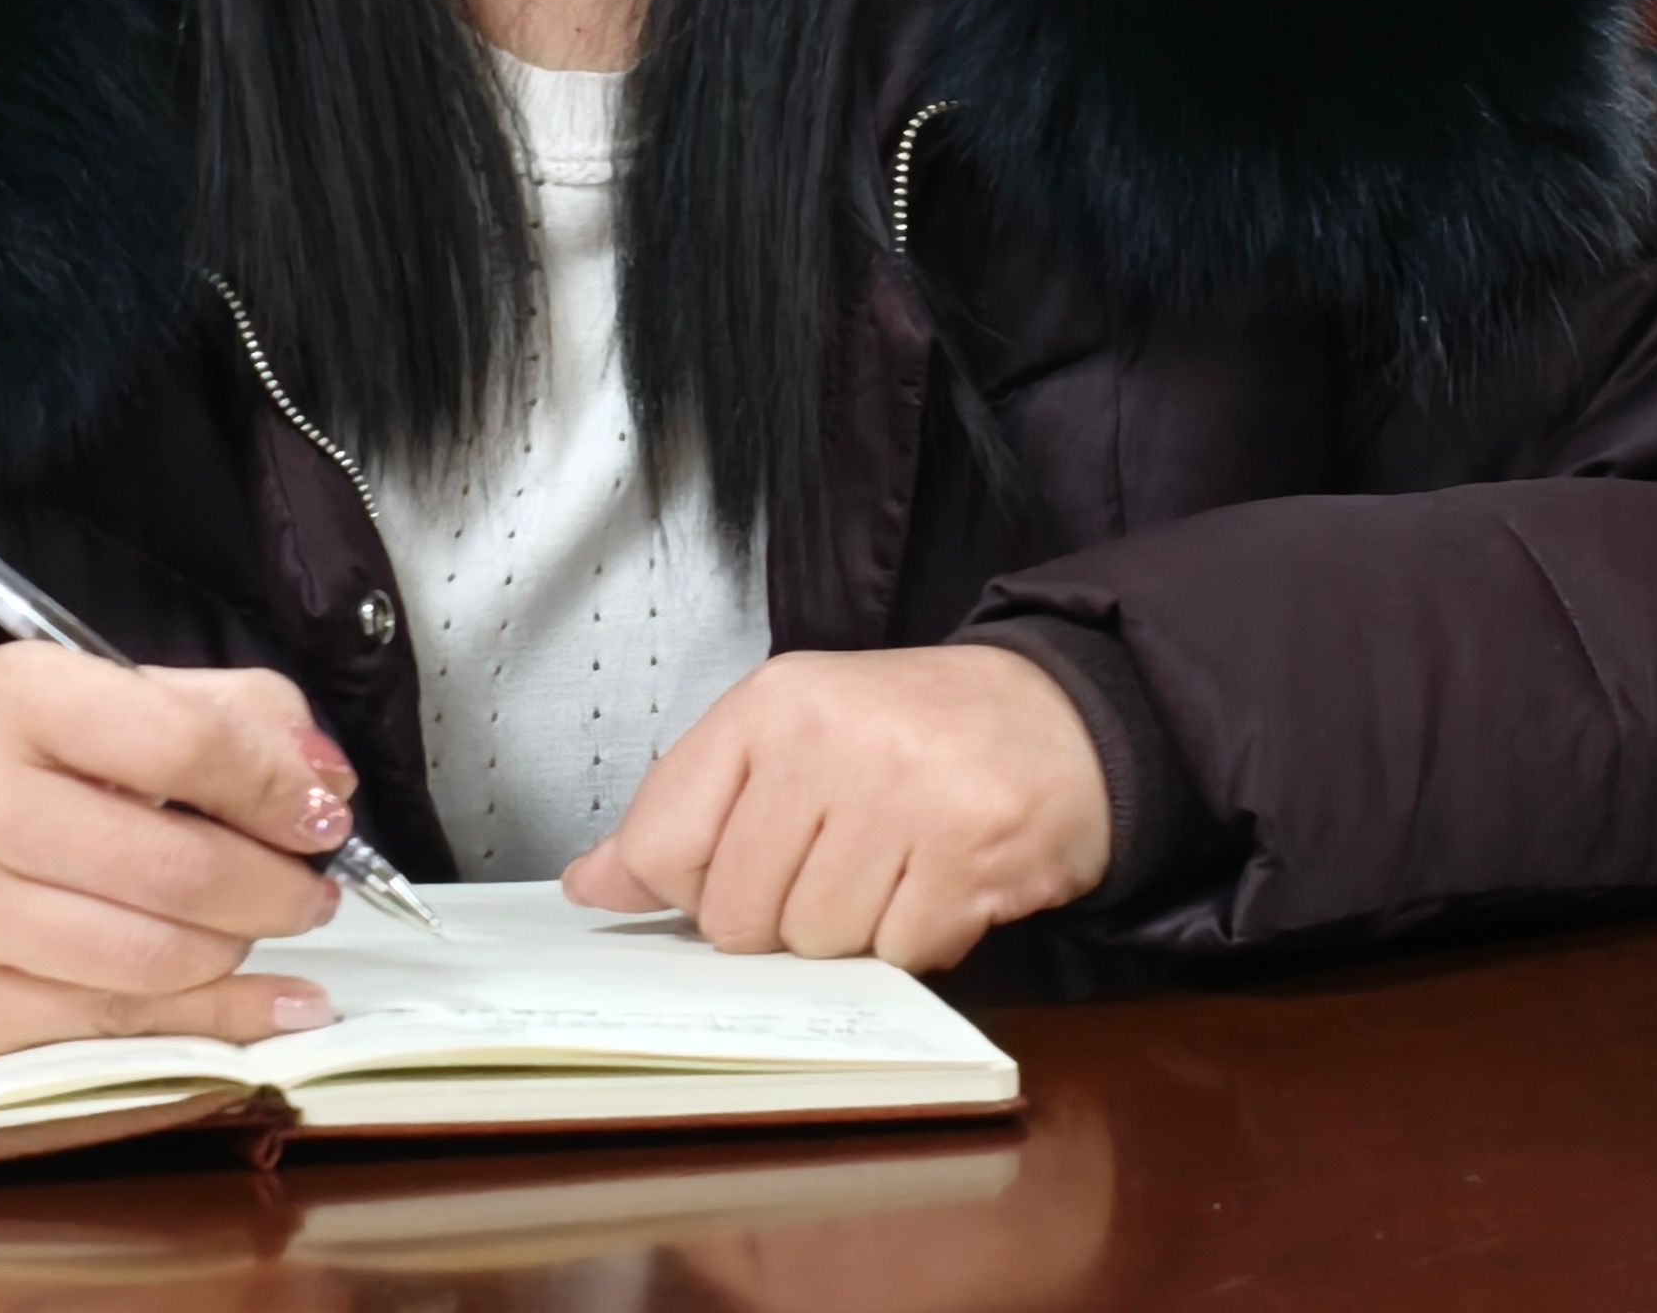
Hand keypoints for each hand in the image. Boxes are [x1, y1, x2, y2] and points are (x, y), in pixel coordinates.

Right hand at [0, 645, 354, 1053]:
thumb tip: (324, 772)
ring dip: (242, 950)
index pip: (181, 743)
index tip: (327, 808)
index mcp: (10, 699)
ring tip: (265, 925)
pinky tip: (265, 1006)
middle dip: (279, 884)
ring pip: (152, 957)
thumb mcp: (72, 699)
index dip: (277, 784)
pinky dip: (211, 1018)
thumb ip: (213, 710)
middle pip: (178, 866)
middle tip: (314, 884)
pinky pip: (112, 1025)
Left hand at [563, 645, 1110, 970]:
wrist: (1065, 718)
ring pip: (816, 942)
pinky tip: (940, 884)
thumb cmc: (916, 734)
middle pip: (738, 913)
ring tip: (893, 869)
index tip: (735, 873)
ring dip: (853, 931)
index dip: (692, 889)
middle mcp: (831, 738)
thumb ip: (688, 809)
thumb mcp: (790, 737)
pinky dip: (917, 940)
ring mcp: (904, 794)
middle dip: (782, 917)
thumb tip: (592, 885)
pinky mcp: (969, 853)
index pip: (664, 842)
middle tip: (837, 865)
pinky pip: (898, 955)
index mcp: (771, 702)